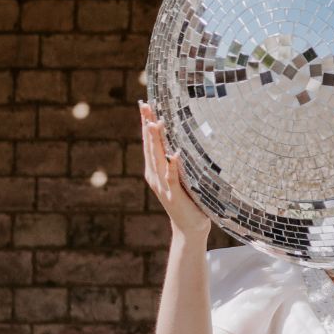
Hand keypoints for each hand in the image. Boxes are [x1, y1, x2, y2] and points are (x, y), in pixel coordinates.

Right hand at [139, 101, 211, 237]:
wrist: (189, 228)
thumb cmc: (188, 200)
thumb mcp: (180, 177)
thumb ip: (177, 161)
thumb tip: (185, 138)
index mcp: (155, 169)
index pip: (150, 142)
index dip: (146, 123)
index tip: (145, 105)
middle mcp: (155, 175)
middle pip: (150, 146)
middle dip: (147, 125)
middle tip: (145, 106)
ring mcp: (163, 186)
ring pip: (158, 159)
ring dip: (156, 141)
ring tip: (154, 123)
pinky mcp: (174, 195)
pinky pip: (173, 179)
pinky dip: (172, 167)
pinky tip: (174, 155)